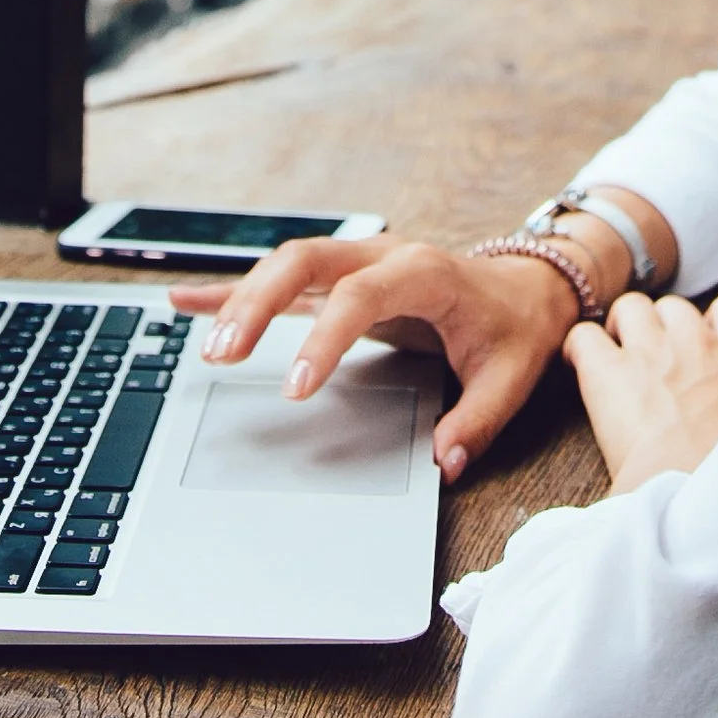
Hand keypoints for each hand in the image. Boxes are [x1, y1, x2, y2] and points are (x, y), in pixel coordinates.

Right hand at [171, 233, 582, 484]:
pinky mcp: (341, 279)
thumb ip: (477, 420)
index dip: (324, 339)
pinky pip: (282, 280)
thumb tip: (443, 462)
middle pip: (306, 260)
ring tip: (203, 341)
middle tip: (225, 353)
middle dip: (259, 302)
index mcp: (424, 273)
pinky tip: (188, 301)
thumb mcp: (510, 376)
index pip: (361, 296)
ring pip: (286, 264)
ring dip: (242, 298)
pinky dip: (234, 289)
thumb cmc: (515, 328)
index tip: (296, 388)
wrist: (529, 285)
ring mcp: (357, 262)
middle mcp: (382, 256)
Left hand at [565, 290, 717, 492]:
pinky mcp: (609, 370)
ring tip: (617, 359)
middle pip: (675, 307)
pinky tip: (580, 367)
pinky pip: (584, 336)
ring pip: (631, 308)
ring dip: (622, 328)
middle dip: (661, 329)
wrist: (696, 497)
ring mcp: (653, 351)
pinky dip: (579, 349)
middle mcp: (700, 343)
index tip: (699, 346)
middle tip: (654, 365)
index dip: (709, 323)